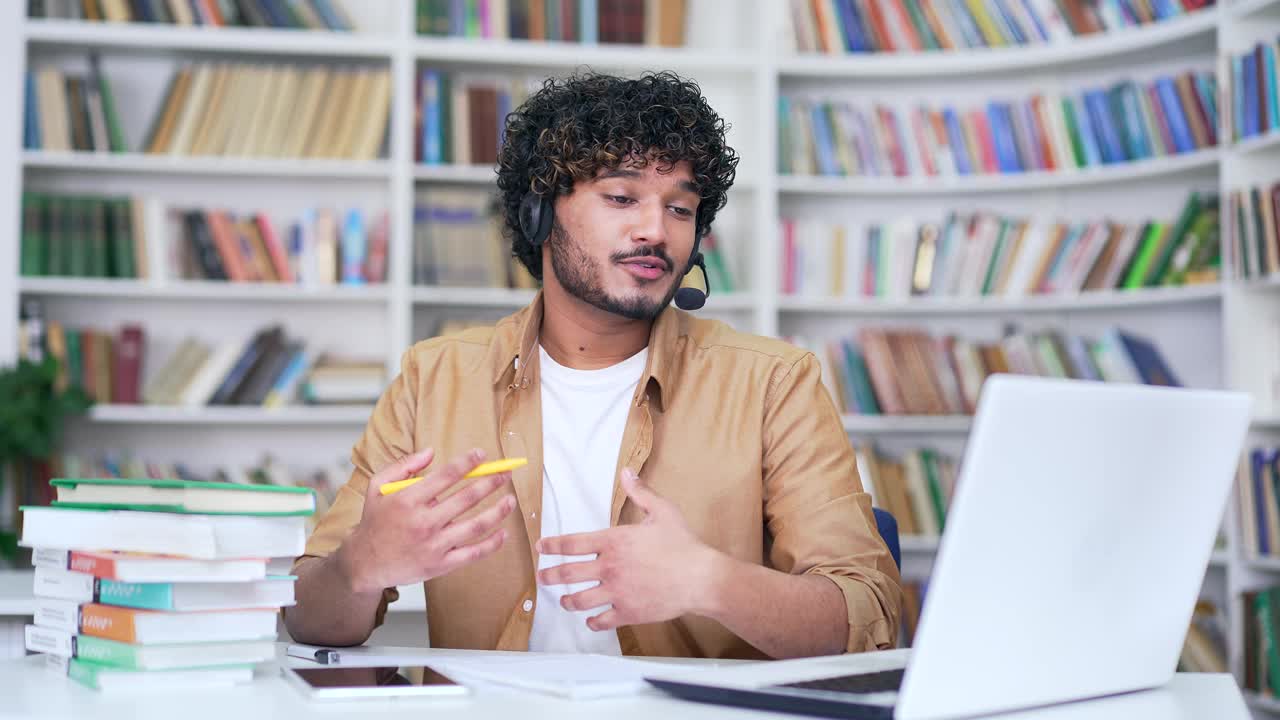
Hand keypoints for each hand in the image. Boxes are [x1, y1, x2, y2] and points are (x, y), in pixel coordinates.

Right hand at [339, 448, 516, 593]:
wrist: (365, 562)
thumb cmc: (374, 522)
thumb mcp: (377, 486)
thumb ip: (403, 465)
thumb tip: (431, 452)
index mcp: (408, 500)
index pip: (446, 476)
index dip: (468, 463)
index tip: (483, 455)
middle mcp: (423, 522)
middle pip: (466, 498)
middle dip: (491, 482)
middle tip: (505, 473)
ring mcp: (433, 545)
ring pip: (475, 525)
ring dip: (498, 511)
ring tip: (511, 500)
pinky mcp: (440, 565)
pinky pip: (472, 553)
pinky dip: (491, 544)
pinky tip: (503, 533)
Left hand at [535, 468, 722, 631]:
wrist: (701, 578)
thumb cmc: (683, 544)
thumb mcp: (662, 511)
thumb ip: (640, 492)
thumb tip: (626, 473)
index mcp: (614, 541)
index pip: (572, 543)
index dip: (552, 545)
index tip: (542, 547)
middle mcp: (610, 567)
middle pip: (567, 574)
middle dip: (550, 576)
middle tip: (542, 577)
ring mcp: (617, 592)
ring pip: (579, 601)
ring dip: (567, 601)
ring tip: (563, 601)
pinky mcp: (628, 612)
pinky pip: (601, 620)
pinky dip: (592, 621)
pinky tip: (590, 619)